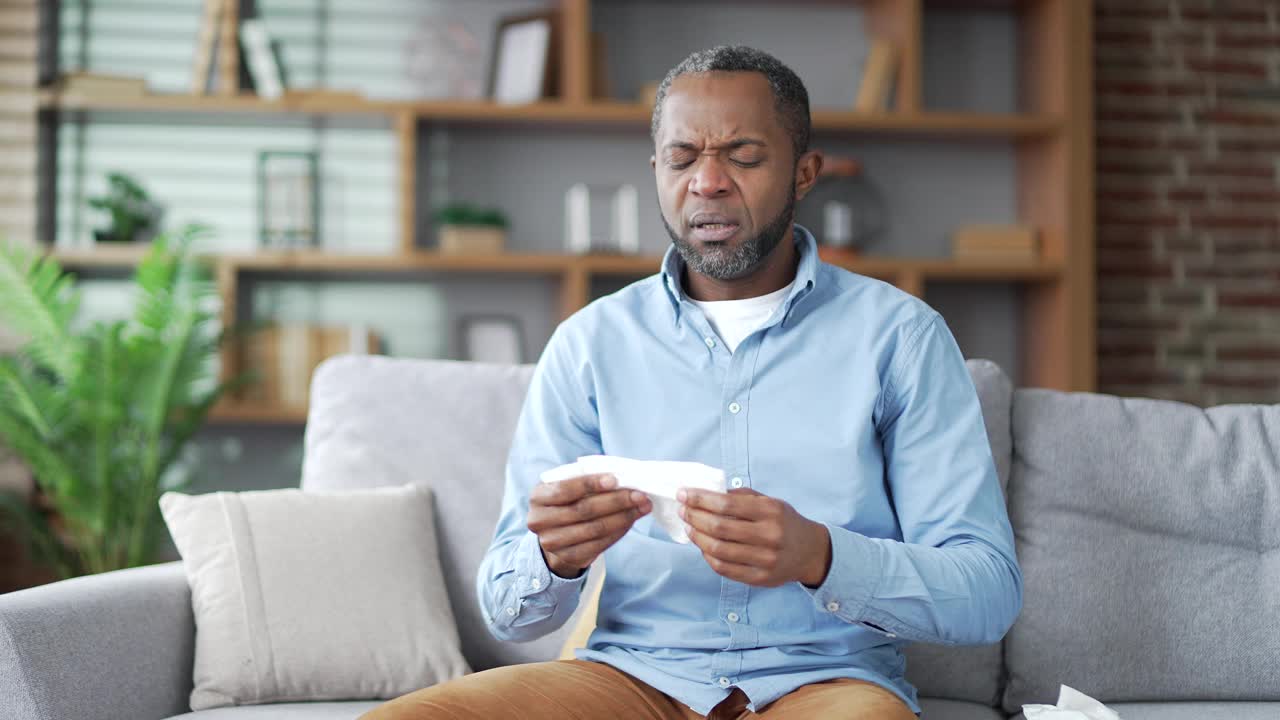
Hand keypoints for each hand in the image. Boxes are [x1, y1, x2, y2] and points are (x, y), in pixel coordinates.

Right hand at [528, 473, 650, 578]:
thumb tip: (621, 477)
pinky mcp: (569, 557)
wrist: (556, 533)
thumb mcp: (568, 486)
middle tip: (639, 494)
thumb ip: (587, 480)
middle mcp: (540, 521)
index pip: (565, 489)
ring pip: (594, 529)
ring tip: (642, 506)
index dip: (591, 484)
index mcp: (538, 497)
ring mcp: (553, 543)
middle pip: (583, 510)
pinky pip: (600, 544)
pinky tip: (631, 520)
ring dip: (623, 517)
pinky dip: (619, 531)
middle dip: (616, 501)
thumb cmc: (567, 501)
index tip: (616, 479)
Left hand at [678, 487, 831, 587]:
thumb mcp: (770, 501)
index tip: (683, 494)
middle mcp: (769, 535)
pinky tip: (703, 546)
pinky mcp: (760, 578)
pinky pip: (725, 569)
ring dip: (698, 537)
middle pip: (719, 527)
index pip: (726, 504)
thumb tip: (708, 492)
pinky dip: (708, 556)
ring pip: (718, 549)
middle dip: (694, 516)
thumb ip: (741, 496)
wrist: (811, 552)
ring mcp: (765, 560)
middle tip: (683, 510)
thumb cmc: (785, 522)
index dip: (700, 499)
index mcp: (771, 511)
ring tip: (689, 528)